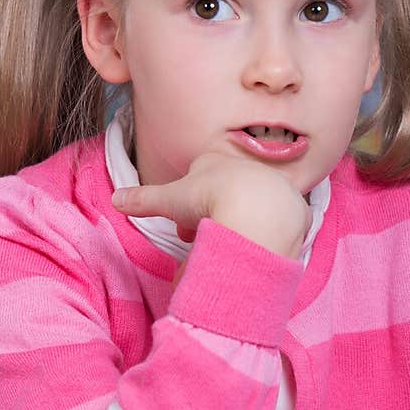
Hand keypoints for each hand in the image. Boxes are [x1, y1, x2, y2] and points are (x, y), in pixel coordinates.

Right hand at [113, 149, 310, 259]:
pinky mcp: (294, 208)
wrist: (260, 211)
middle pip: (224, 192)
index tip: (183, 230)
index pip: (196, 180)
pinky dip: (269, 234)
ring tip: (230, 247)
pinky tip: (260, 248)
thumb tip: (116, 200)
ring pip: (252, 205)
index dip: (186, 206)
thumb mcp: (170, 200)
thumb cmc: (213, 199)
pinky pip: (280, 221)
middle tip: (203, 239)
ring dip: (240, 223)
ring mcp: (273, 186)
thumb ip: (143, 199)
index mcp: (216, 161)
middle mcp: (247, 168)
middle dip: (211, 215)